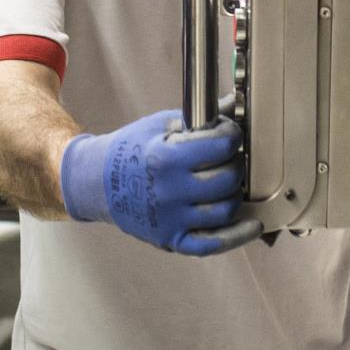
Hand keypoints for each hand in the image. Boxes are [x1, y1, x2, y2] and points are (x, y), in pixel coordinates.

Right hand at [58, 111, 261, 255]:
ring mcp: (170, 219)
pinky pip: (211, 244)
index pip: (220, 147)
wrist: (97, 183)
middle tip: (230, 159)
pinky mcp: (171, 239)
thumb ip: (198, 118)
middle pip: (226, 180)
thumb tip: (231, 105)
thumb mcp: (159, 125)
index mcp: (166, 157)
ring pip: (224, 211)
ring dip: (235, 194)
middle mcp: (169, 190)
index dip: (232, 137)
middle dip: (236, 165)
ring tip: (229, 183)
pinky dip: (237, 236)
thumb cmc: (129, 151)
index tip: (231, 135)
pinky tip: (252, 224)